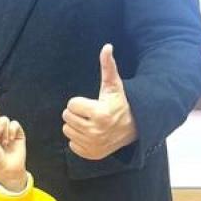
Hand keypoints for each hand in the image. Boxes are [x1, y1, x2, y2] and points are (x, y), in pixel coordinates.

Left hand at [63, 44, 137, 160]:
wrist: (134, 128)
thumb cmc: (120, 103)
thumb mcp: (114, 85)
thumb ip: (107, 66)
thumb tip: (107, 46)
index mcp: (99, 114)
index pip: (71, 105)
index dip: (79, 102)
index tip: (92, 103)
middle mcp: (96, 132)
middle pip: (67, 118)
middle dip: (76, 113)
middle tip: (90, 112)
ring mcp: (93, 145)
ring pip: (67, 130)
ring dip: (76, 125)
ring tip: (91, 122)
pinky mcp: (92, 154)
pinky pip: (72, 144)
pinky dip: (79, 139)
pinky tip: (91, 133)